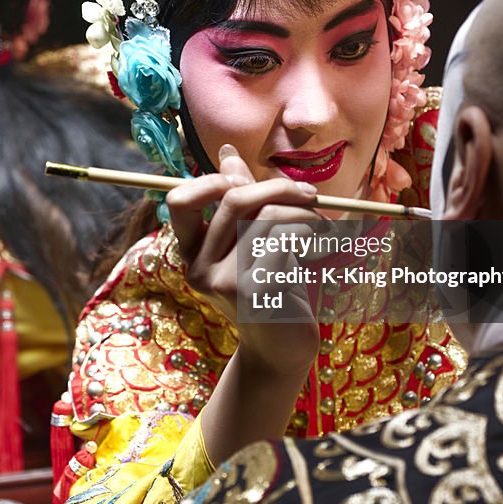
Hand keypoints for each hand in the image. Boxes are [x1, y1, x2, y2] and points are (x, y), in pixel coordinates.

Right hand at [166, 144, 321, 374]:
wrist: (283, 350)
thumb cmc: (271, 291)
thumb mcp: (252, 243)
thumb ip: (240, 200)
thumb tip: (227, 152)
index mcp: (192, 252)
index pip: (179, 201)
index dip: (211, 180)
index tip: (246, 179)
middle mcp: (199, 267)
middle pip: (232, 200)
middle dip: (276, 187)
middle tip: (310, 194)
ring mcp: (222, 282)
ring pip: (266, 218)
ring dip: (303, 212)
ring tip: (323, 224)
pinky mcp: (252, 293)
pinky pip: (284, 240)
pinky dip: (309, 233)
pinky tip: (322, 245)